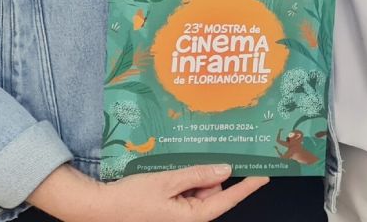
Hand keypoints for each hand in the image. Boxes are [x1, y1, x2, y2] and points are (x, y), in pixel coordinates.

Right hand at [29, 163, 267, 221]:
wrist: (101, 210)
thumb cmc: (131, 199)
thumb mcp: (167, 182)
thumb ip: (197, 175)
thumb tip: (225, 169)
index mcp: (192, 217)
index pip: (227, 199)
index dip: (247, 186)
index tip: (264, 175)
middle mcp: (188, 218)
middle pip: (212, 192)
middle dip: (211, 173)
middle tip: (208, 151)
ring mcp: (178, 213)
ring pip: (198, 189)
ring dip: (194, 175)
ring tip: (182, 160)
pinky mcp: (168, 208)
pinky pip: (184, 191)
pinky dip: (183, 178)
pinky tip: (173, 167)